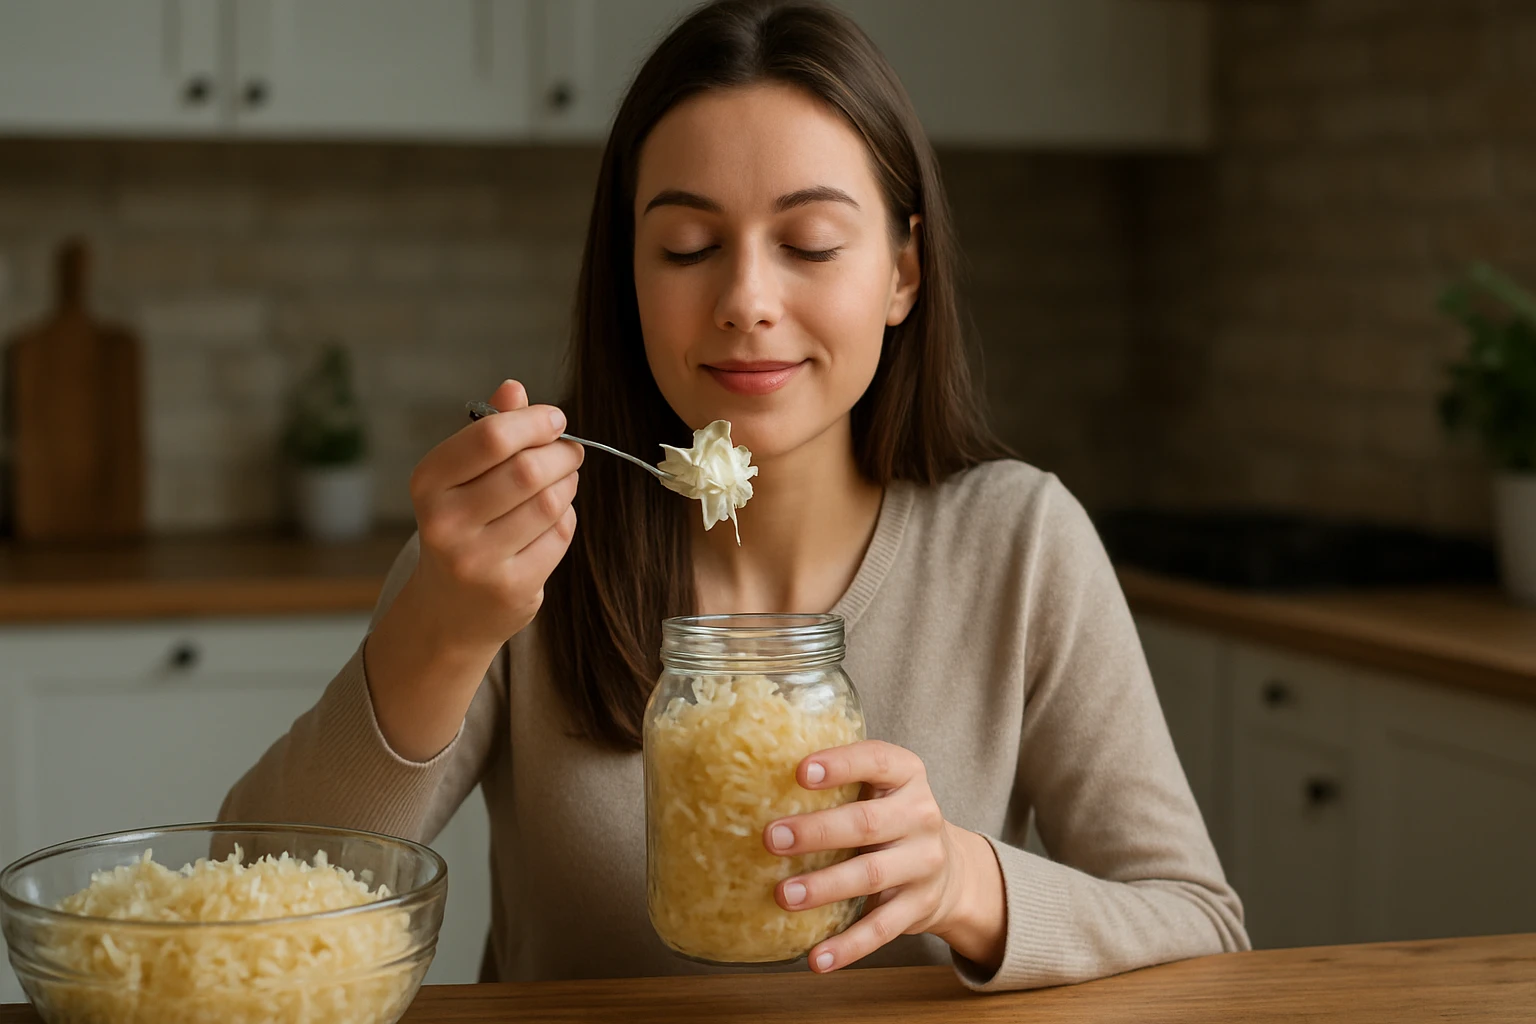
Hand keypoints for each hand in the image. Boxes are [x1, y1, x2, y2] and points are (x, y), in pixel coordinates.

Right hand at [406, 378, 582, 652]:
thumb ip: (487, 432)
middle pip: (527, 470)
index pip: (490, 437)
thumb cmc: (461, 526)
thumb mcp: (460, 477)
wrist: (448, 609)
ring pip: (550, 503)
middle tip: (571, 452)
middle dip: (562, 454)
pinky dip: (566, 519)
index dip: (534, 421)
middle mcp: (445, 522)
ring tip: (563, 483)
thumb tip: (514, 387)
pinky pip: (559, 536)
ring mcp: (476, 560)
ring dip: (567, 485)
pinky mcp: (510, 588)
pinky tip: (554, 519)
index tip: (555, 419)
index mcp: (428, 482)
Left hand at [762, 740, 1006, 973]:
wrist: (951, 870)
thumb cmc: (890, 819)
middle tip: (771, 838)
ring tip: (783, 895)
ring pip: (870, 875)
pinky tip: (817, 959)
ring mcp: (923, 863)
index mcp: (907, 775)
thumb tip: (756, 781)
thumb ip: (840, 782)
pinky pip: (881, 929)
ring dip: (824, 887)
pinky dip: (848, 946)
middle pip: (866, 823)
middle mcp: (921, 815)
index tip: (800, 771)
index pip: (877, 759)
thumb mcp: (879, 789)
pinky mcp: (918, 907)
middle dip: (817, 831)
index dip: (840, 764)